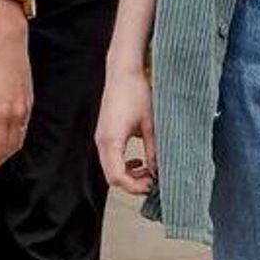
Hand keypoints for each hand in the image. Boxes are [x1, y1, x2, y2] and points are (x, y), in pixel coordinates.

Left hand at [0, 26, 31, 185]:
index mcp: (0, 112)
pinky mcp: (29, 102)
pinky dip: (14, 140)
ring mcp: (26, 108)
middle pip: (10, 149)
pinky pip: (23, 129)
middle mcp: (16, 113)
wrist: (9, 44)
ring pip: (18, 140)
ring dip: (7, 153)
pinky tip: (5, 140)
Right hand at [95, 66, 157, 193]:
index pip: (117, 177)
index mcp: (111, 140)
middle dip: (132, 183)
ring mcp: (101, 138)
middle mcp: (102, 142)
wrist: (122, 72)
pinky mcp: (105, 134)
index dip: (134, 186)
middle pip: (112, 176)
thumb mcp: (150, 123)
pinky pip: (111, 158)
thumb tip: (158, 170)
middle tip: (153, 181)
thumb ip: (153, 149)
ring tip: (148, 171)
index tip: (152, 185)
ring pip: (111, 168)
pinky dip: (124, 164)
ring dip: (129, 174)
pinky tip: (139, 159)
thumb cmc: (135, 93)